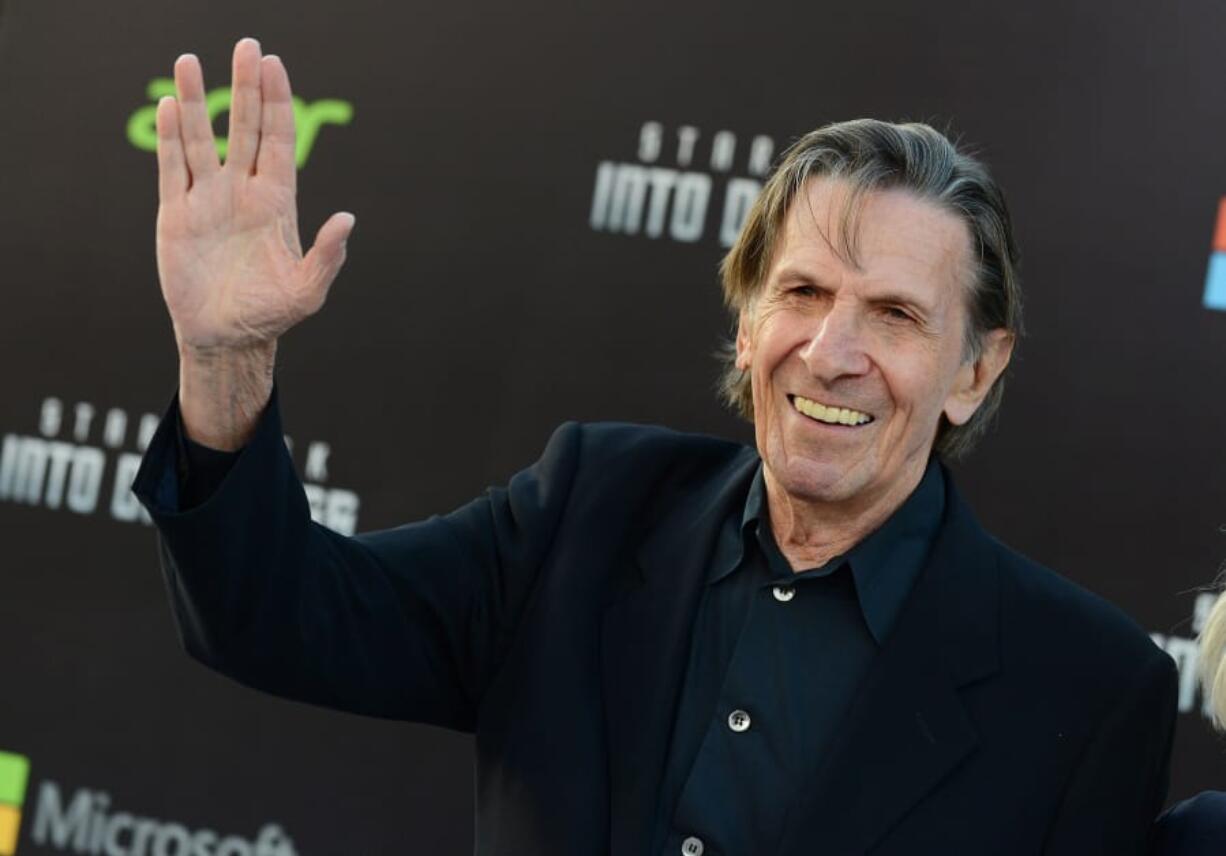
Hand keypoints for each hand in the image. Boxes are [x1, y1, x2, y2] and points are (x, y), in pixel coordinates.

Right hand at [155, 37, 353, 356]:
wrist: (226, 337)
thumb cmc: (271, 315)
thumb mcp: (308, 291)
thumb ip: (327, 256)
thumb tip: (347, 219)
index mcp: (277, 201)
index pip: (278, 140)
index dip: (276, 102)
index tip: (273, 65)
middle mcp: (243, 191)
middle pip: (244, 127)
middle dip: (245, 87)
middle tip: (246, 45)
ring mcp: (209, 199)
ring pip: (202, 138)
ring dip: (195, 101)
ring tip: (190, 61)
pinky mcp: (177, 214)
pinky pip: (172, 168)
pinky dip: (170, 138)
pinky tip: (169, 105)